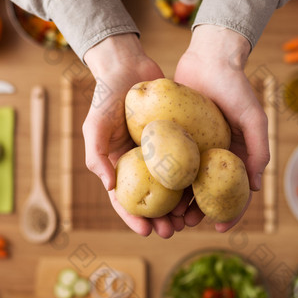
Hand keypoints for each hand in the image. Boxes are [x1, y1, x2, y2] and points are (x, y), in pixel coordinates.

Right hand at [82, 34, 184, 237]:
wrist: (129, 66)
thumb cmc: (106, 96)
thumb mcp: (94, 125)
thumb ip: (96, 155)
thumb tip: (110, 187)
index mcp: (119, 165)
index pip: (123, 199)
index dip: (133, 218)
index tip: (146, 232)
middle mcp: (139, 163)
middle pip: (150, 199)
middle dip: (160, 219)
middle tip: (172, 232)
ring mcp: (159, 153)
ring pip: (171, 187)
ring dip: (178, 206)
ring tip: (189, 220)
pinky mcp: (177, 140)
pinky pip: (186, 163)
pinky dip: (192, 180)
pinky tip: (203, 192)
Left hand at [174, 25, 269, 231]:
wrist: (209, 58)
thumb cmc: (236, 86)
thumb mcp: (253, 117)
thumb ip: (259, 149)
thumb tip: (256, 187)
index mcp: (236, 156)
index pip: (236, 192)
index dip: (231, 213)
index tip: (220, 229)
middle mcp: (216, 157)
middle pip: (207, 193)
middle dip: (197, 213)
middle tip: (184, 224)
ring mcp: (196, 149)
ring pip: (186, 183)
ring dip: (178, 202)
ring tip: (167, 215)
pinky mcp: (176, 138)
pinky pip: (169, 163)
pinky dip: (164, 180)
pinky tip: (153, 191)